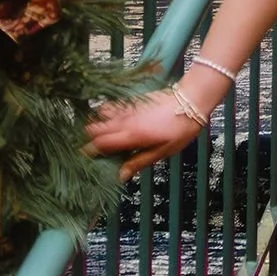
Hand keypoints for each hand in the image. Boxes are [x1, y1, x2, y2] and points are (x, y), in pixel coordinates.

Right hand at [87, 88, 203, 178]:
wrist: (191, 100)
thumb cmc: (180, 129)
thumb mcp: (163, 151)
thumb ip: (139, 162)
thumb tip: (120, 175)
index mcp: (131, 136)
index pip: (100, 143)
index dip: (89, 151)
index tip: (86, 159)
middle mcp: (124, 120)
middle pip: (93, 127)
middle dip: (90, 138)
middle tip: (95, 147)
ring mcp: (126, 108)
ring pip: (99, 113)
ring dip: (97, 122)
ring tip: (103, 133)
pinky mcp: (131, 99)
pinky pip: (111, 105)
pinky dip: (106, 112)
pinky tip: (113, 120)